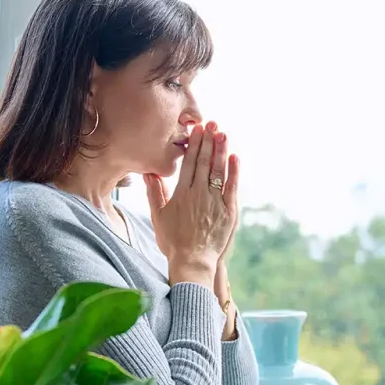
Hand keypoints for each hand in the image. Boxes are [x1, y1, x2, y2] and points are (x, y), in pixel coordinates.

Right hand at [145, 122, 238, 289]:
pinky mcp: (229, 211)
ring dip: (221, 151)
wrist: (192, 261)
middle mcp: (198, 194)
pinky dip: (234, 172)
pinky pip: (232, 187)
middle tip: (211, 123)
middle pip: (204, 162)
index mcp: (181, 194)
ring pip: (218, 171)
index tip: (196, 129)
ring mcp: (215, 201)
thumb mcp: (158, 216)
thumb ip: (154, 192)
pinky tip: (235, 158)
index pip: (188, 163)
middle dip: (208, 141)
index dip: (193, 144)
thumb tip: (149, 173)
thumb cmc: (172, 241)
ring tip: (223, 133)